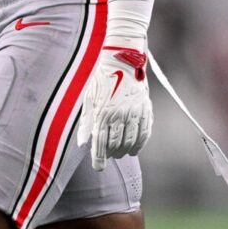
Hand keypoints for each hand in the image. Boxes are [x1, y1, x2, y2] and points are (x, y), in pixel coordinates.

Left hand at [75, 45, 152, 169]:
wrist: (121, 60)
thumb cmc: (101, 80)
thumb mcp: (88, 99)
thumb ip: (86, 123)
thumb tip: (82, 144)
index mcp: (102, 113)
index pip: (100, 143)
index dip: (99, 159)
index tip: (99, 168)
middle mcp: (119, 115)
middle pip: (115, 145)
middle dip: (111, 154)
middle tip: (108, 155)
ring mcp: (134, 113)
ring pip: (131, 142)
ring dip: (124, 151)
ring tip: (119, 153)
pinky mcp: (145, 109)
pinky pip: (144, 133)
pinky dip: (139, 144)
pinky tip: (134, 148)